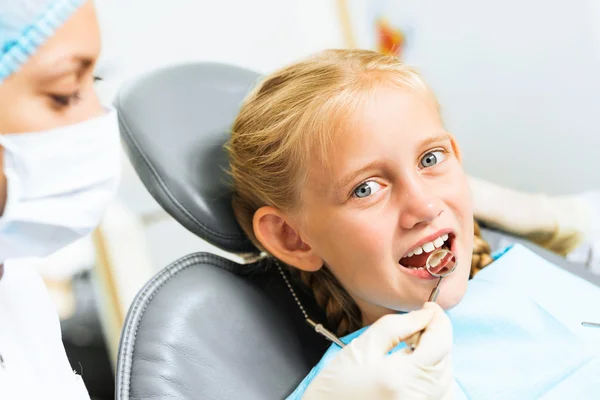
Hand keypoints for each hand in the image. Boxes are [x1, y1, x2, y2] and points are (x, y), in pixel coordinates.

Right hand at [302, 303, 453, 399]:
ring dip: (436, 354)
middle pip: (445, 358)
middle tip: (417, 323)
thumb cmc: (336, 385)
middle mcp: (418, 396)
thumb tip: (423, 315)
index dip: (438, 319)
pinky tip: (415, 367)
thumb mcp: (361, 347)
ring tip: (412, 346)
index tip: (429, 306)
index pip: (440, 342)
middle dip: (436, 335)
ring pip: (446, 375)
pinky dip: (434, 375)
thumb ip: (395, 327)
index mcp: (402, 376)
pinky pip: (439, 392)